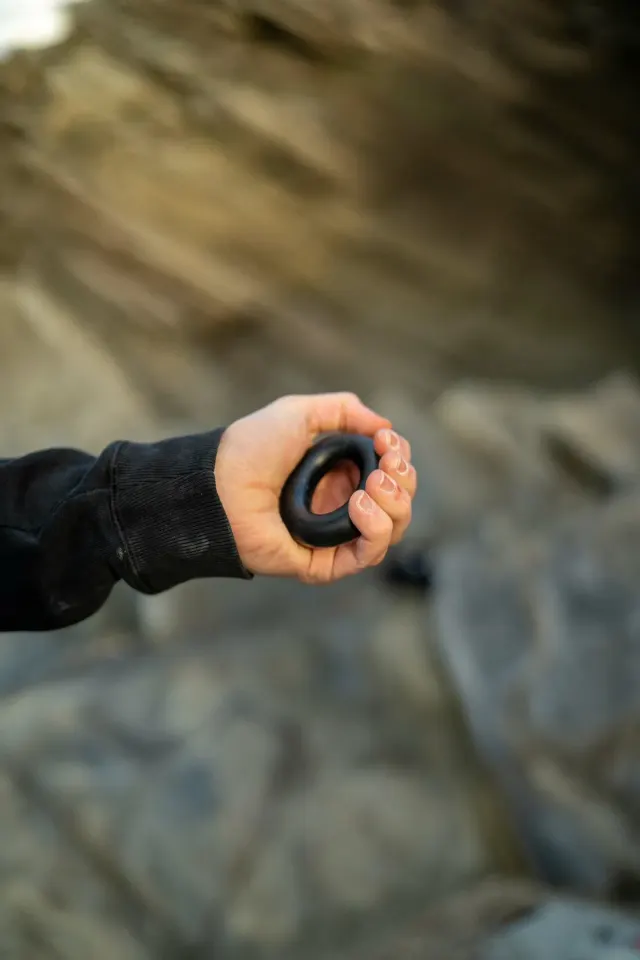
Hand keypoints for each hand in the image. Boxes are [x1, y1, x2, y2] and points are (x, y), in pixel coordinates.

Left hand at [215, 392, 415, 582]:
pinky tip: (360, 506)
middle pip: (400, 502)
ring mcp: (335, 537)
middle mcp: (343, 506)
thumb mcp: (300, 412)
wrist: (220, 484)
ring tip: (371, 486)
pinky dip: (376, 531)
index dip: (400, 458)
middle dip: (403, 481)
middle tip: (385, 466)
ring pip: (392, 530)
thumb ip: (345, 410)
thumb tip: (387, 428)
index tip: (386, 442)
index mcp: (341, 474)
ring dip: (395, 505)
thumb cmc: (252, 447)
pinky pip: (367, 556)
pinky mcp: (324, 563)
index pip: (393, 473)